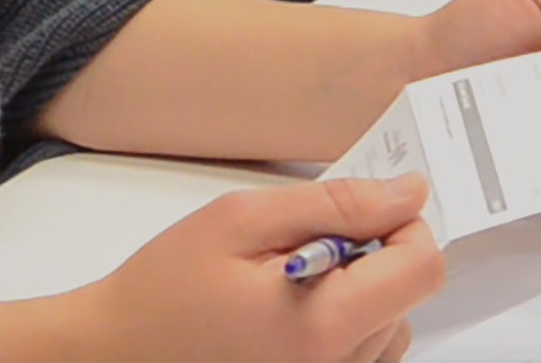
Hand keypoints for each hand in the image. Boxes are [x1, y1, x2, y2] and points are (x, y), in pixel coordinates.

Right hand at [75, 176, 443, 360]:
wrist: (118, 352)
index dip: (402, 224)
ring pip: (389, 327)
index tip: (363, 208)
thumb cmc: (164, 291)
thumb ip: (334, 204)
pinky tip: (291, 311)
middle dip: (370, 256)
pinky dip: (343, 325)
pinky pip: (362, 356)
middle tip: (299, 246)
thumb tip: (406, 194)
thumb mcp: (242, 220)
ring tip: (288, 283)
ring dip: (358, 294)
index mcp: (323, 325)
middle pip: (406, 297)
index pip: (422, 267)